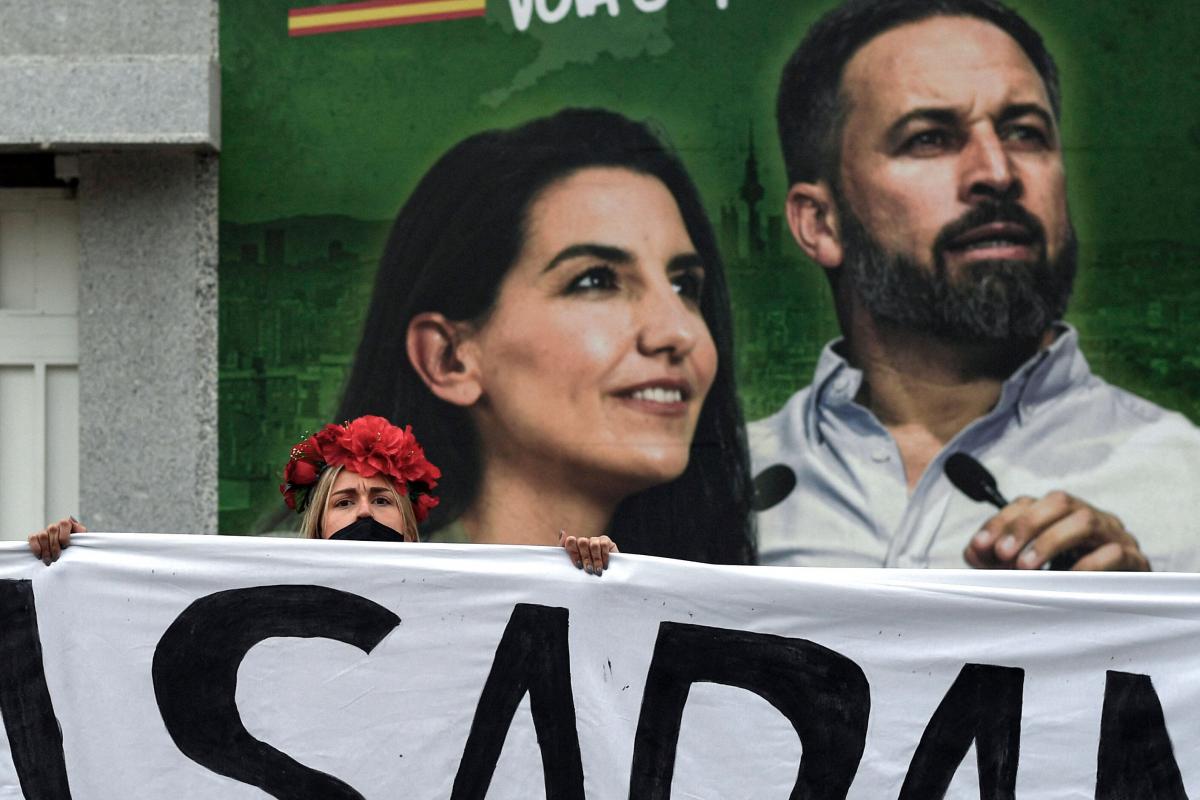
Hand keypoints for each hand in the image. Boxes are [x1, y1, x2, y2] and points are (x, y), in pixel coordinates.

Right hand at [29, 517, 85, 565]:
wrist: (65, 554)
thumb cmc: (74, 546)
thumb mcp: (81, 540)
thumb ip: (81, 533)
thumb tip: (79, 529)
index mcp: (67, 523)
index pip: (64, 524)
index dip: (64, 536)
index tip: (66, 547)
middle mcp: (54, 526)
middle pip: (52, 531)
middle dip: (54, 547)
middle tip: (56, 559)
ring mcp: (44, 530)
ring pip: (43, 536)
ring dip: (45, 550)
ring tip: (49, 561)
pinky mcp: (34, 537)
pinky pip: (33, 539)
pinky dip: (36, 548)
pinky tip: (40, 557)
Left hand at [559, 529, 617, 576]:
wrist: (605, 581)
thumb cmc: (586, 576)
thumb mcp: (574, 569)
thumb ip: (565, 553)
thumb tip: (562, 532)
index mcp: (573, 547)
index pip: (570, 541)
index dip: (574, 552)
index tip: (578, 565)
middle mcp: (583, 542)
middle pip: (582, 542)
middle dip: (586, 558)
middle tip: (589, 570)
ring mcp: (594, 540)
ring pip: (593, 544)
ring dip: (596, 559)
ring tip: (597, 571)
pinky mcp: (605, 541)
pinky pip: (604, 544)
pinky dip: (604, 556)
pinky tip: (604, 566)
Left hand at [963, 491, 1148, 570]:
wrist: (1120, 604)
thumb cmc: (1064, 580)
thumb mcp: (1026, 567)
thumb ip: (997, 557)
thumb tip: (973, 552)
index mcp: (1060, 514)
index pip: (1028, 503)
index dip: (1000, 522)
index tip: (980, 547)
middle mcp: (1088, 517)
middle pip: (1058, 501)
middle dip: (1025, 526)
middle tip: (1002, 555)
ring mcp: (1114, 535)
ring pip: (1085, 520)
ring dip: (1050, 542)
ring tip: (1026, 567)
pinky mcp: (1135, 559)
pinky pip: (1114, 553)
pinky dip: (1086, 565)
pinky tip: (1065, 581)